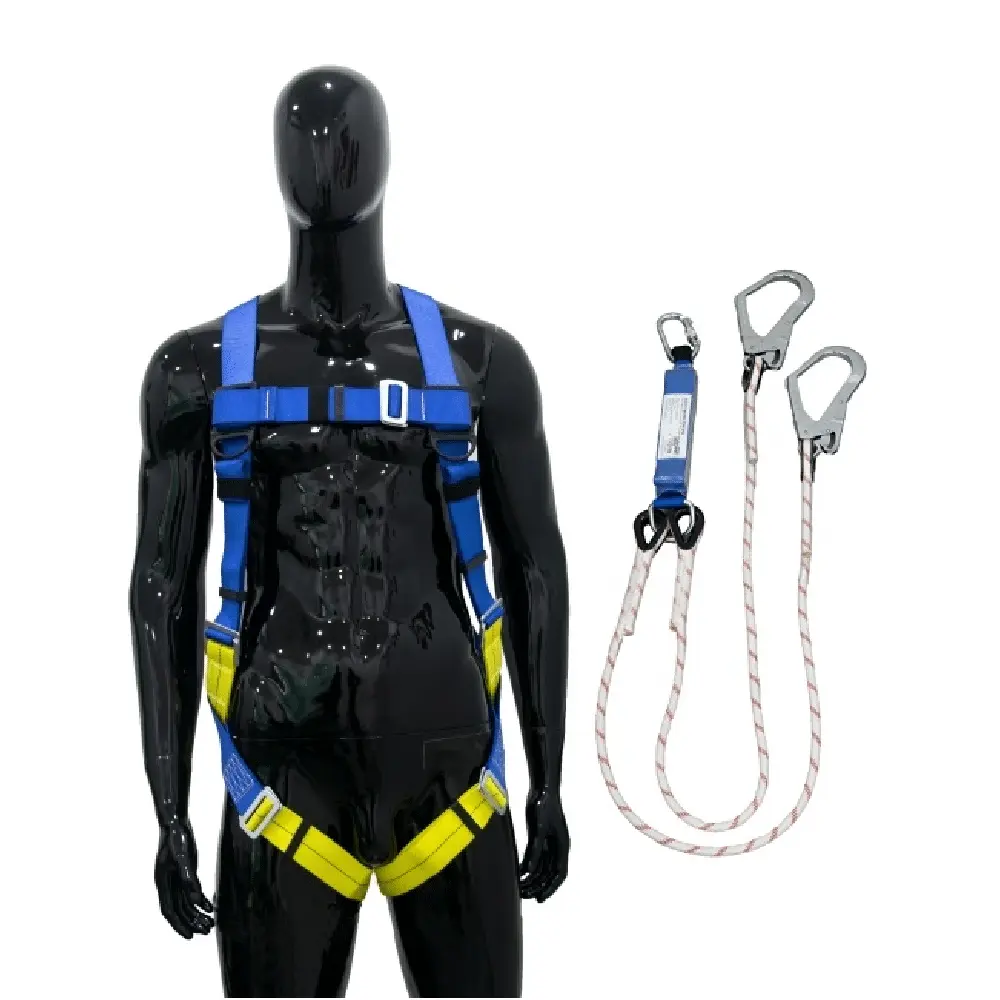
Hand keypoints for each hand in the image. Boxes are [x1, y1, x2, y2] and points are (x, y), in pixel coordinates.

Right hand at [155, 817, 214, 937]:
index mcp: (162, 883)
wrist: (175, 824)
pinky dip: (201, 901)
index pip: (170, 910)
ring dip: (197, 914)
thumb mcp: (182, 856)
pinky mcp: (186, 873)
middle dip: (191, 922)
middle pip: (179, 910)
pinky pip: (192, 892)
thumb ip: (188, 876)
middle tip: (206, 931)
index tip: (189, 936)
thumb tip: (194, 898)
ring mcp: (177, 879)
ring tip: (210, 924)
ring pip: (186, 903)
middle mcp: (168, 884)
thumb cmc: (175, 838)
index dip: (179, 925)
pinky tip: (210, 907)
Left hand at [518, 789, 568, 901]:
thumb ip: (535, 849)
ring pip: (541, 867)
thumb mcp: (539, 829)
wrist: (541, 789)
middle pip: (549, 873)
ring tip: (520, 888)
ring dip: (532, 878)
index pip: (559, 873)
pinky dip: (527, 867)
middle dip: (538, 886)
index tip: (540, 899)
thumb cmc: (544, 807)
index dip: (551, 888)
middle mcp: (556, 847)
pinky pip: (534, 857)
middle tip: (526, 896)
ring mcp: (547, 843)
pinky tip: (518, 874)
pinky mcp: (538, 838)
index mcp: (562, 847)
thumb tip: (529, 870)